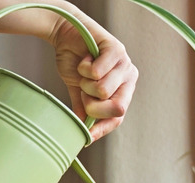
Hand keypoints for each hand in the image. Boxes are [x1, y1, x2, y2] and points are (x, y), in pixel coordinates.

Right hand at [48, 12, 137, 141]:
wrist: (64, 35)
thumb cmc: (74, 61)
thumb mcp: (79, 91)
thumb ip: (84, 109)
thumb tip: (84, 134)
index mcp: (124, 90)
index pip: (118, 117)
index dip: (103, 128)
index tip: (88, 136)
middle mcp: (130, 77)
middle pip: (115, 108)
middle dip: (92, 105)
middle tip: (84, 91)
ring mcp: (125, 63)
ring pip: (103, 91)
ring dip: (85, 84)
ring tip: (84, 72)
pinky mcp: (116, 49)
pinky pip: (97, 72)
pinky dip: (83, 68)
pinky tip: (85, 59)